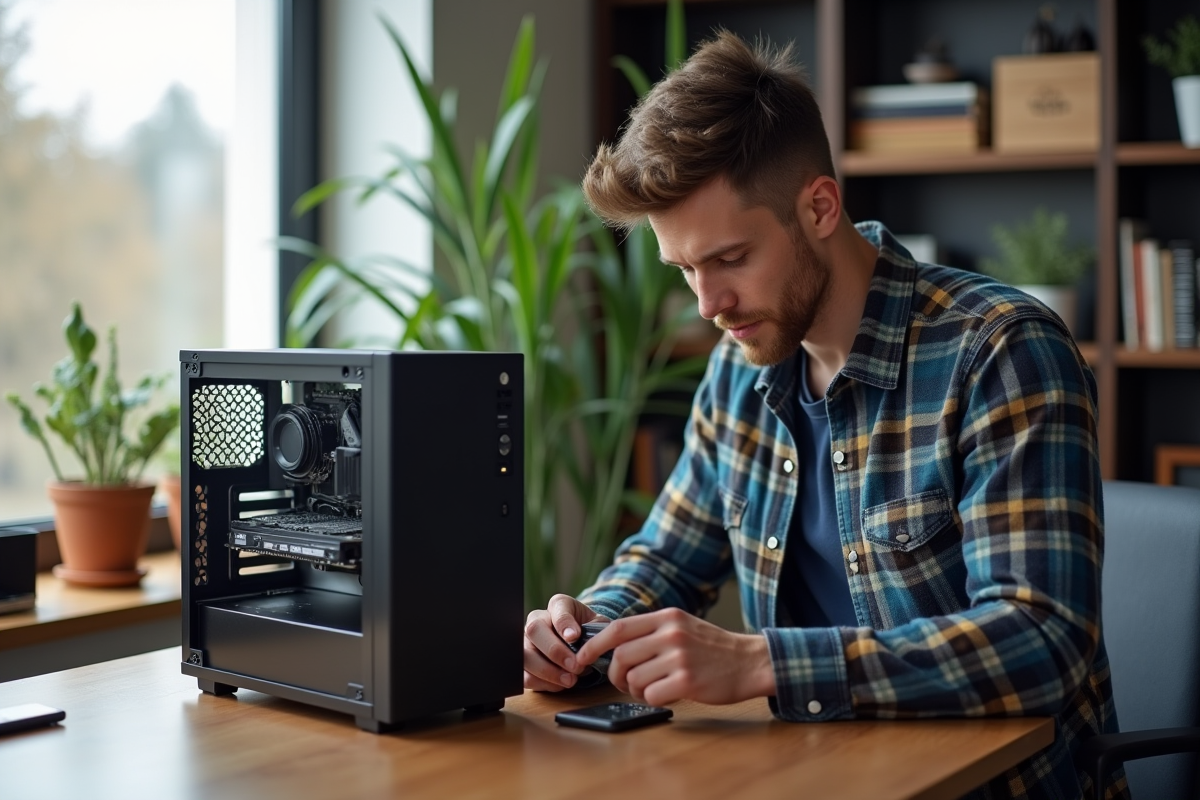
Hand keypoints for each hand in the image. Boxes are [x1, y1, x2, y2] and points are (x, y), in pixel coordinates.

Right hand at [523, 594, 606, 691]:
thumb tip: (593, 645)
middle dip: (555, 651)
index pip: (557, 610)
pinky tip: (560, 684)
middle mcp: (537, 620)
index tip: (574, 637)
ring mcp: (527, 642)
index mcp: (558, 606)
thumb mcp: (598, 626)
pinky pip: (525, 676)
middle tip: (576, 666)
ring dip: (548, 671)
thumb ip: (598, 630)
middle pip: (534, 630)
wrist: (581, 644)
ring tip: (570, 680)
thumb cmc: (588, 632)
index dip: (564, 624)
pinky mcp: (524, 663)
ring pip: (526, 655)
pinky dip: (543, 683)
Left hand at [575, 608, 775, 705]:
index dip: (594, 645)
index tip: (582, 658)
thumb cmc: (713, 649)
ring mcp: (679, 657)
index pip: (618, 628)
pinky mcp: (687, 681)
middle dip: (616, 674)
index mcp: (667, 618)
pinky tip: (667, 695)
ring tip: (653, 688)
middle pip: (621, 656)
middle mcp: (671, 634)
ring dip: (636, 690)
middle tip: (626, 682)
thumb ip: (653, 632)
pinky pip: (651, 695)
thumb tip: (613, 645)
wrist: (750, 662)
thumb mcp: (683, 627)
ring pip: (634, 678)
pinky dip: (652, 699)